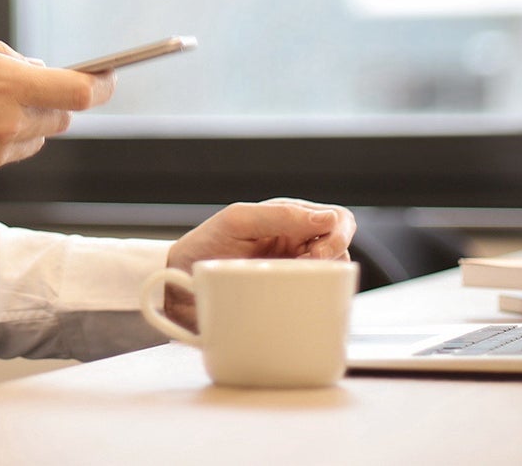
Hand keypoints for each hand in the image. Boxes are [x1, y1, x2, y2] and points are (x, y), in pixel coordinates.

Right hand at [0, 31, 114, 196]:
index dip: (101, 85)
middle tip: (24, 84)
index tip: (107, 77)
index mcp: (5, 86)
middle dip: (52, 101)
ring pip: (31, 140)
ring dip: (22, 123)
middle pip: (59, 119)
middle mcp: (6, 126)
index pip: (78, 92)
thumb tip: (30, 67)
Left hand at [161, 198, 357, 330]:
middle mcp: (297, 245)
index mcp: (289, 219)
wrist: (179, 285)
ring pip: (335, 277)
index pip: (336, 219)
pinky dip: (318, 303)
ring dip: (324, 280)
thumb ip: (279, 215)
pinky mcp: (291, 300)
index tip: (316, 251)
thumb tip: (326, 220)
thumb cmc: (206, 246)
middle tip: (308, 266)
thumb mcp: (237, 222)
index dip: (337, 233)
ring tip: (294, 283)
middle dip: (334, 257)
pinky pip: (319, 302)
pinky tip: (300, 305)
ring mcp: (295, 274)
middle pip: (342, 249)